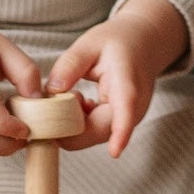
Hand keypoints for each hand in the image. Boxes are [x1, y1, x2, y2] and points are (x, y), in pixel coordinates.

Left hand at [48, 0, 187, 157]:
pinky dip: (80, 122)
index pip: (126, 109)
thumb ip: (69, 65)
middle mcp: (133, 107)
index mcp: (127, 81)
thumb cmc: (117, 42)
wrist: (143, 44)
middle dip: (70, 125)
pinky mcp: (120, 125)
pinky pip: (94, 133)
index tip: (115, 152)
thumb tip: (51, 92)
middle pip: (100, 131)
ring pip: (93, 135)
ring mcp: (129, 120)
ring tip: (74, 93)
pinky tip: (81, 102)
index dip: (120, 132)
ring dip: (74, 123)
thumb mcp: (89, 43)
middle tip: (57, 98)